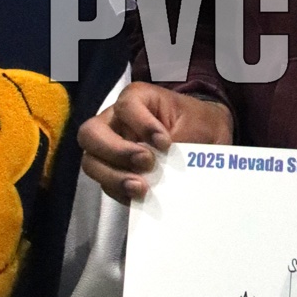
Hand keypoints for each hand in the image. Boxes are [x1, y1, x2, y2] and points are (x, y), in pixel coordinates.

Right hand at [78, 82, 232, 205]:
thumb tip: (166, 163)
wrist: (205, 140)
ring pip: (91, 162)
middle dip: (116, 151)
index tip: (165, 142)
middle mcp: (115, 121)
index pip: (125, 106)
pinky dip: (120, 192)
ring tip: (140, 188)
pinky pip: (106, 184)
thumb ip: (179, 139)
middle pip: (91, 134)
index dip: (142, 124)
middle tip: (146, 163)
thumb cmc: (197, 124)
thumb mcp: (195, 124)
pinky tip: (140, 197)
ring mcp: (109, 147)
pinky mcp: (114, 172)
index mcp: (136, 99)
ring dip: (114, 177)